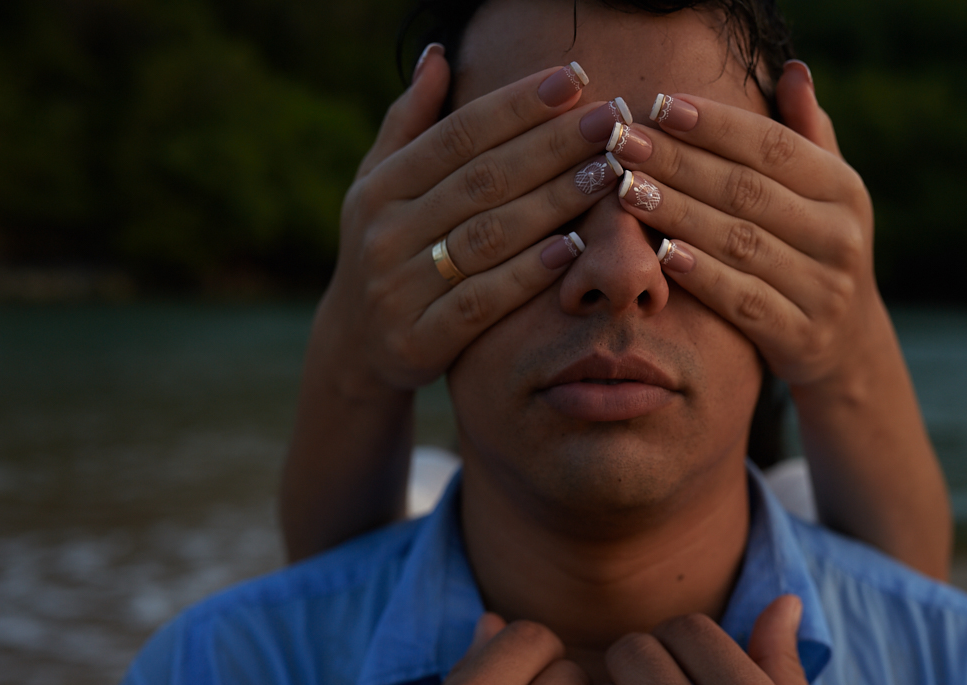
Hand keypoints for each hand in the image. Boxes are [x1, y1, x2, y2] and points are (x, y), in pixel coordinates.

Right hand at [321, 50, 614, 395]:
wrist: (356, 347)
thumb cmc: (387, 249)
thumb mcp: (380, 186)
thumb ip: (410, 124)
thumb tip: (439, 56)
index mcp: (380, 187)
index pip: (458, 134)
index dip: (517, 105)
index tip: (572, 80)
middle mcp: (385, 232)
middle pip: (482, 180)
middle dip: (552, 146)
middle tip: (610, 123)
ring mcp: (399, 287)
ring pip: (489, 236)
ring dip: (554, 202)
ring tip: (607, 174)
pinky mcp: (419, 338)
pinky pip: (483, 301)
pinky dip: (528, 273)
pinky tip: (573, 247)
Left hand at [608, 61, 883, 391]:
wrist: (846, 346)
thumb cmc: (816, 251)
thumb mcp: (826, 194)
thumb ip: (806, 135)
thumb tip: (792, 70)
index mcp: (843, 190)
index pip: (773, 146)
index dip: (716, 124)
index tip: (661, 104)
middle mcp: (839, 236)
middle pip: (747, 191)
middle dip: (679, 163)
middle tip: (623, 142)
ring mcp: (822, 289)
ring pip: (739, 242)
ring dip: (678, 213)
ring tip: (627, 189)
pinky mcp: (799, 336)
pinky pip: (743, 300)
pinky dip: (702, 275)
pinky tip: (661, 253)